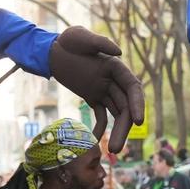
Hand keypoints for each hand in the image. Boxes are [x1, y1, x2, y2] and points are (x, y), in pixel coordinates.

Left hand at [52, 27, 145, 151]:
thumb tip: (119, 52)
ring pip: (116, 114)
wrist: (51, 50)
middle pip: (125, 107)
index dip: (137, 104)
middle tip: (116, 148)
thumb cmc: (66, 41)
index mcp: (116, 67)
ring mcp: (105, 90)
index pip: (133, 88)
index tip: (138, 121)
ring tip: (110, 151)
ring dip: (116, 132)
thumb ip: (98, 42)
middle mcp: (114, 80)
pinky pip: (101, 115)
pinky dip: (99, 128)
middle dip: (124, 128)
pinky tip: (93, 140)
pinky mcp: (93, 97)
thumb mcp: (79, 37)